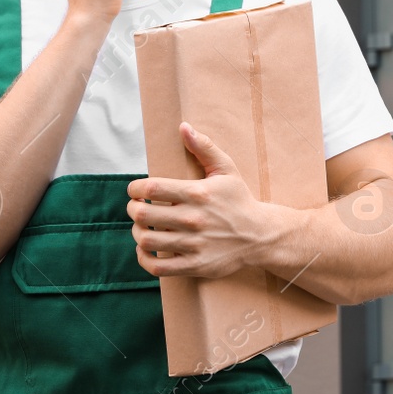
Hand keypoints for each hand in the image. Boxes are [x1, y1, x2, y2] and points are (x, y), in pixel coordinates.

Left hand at [126, 122, 277, 278]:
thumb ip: (204, 147)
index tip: (135, 190)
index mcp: (198, 193)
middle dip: (133, 209)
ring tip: (142, 227)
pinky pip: (157, 266)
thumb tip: (183, 127)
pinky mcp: (195, 265)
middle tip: (136, 207)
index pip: (150, 189)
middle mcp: (193, 219)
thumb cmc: (239, 200)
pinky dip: (144, 258)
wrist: (260, 235)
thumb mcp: (227, 170)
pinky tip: (145, 249)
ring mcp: (194, 244)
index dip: (134, 188)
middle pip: (143, 215)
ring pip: (146, 240)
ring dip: (137, 232)